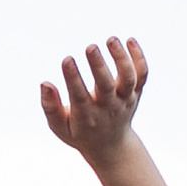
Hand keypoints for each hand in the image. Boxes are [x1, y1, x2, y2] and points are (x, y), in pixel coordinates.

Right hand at [41, 35, 146, 165]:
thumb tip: (45, 84)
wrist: (111, 147)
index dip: (73, 77)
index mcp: (86, 116)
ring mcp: (124, 99)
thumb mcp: (59, 127)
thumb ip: (51, 107)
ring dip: (121, 58)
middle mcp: (108, 107)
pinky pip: (141, 75)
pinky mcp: (136, 93)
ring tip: (111, 39)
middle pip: (106, 85)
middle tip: (90, 46)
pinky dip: (138, 58)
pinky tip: (129, 40)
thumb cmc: (79, 132)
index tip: (67, 59)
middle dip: (98, 66)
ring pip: (128, 79)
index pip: (79, 95)